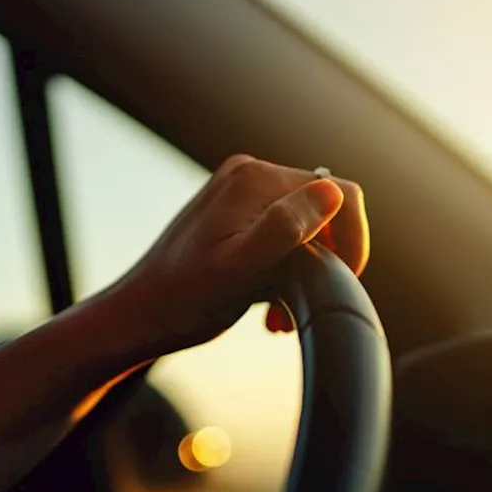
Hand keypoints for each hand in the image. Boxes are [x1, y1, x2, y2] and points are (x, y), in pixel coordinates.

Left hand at [108, 154, 368, 355]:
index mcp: (255, 180)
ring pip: (306, 227)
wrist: (137, 317)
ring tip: (277, 313)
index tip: (342, 282)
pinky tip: (266, 303)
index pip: (341, 195)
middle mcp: (249, 175)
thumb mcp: (238, 272)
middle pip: (325, 211)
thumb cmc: (183, 302)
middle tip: (296, 307)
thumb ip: (284, 229)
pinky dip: (285, 269)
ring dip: (305, 272)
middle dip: (324, 262)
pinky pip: (282, 234)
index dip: (354, 241)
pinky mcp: (234, 214)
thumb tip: (332, 193)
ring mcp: (240, 193)